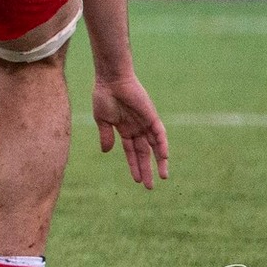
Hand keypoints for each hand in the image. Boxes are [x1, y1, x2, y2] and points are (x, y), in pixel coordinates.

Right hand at [92, 72, 169, 188]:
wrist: (111, 80)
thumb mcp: (102, 120)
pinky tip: (164, 157)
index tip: (137, 180)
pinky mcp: (152, 117)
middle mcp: (137, 129)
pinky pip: (160, 134)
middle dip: (146, 169)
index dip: (134, 165)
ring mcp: (146, 123)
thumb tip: (106, 151)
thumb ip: (106, 135)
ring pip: (155, 146)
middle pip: (144, 153)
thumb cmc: (104, 96)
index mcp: (124, 130)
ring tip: (162, 177)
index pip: (132, 152)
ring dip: (159, 162)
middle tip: (150, 186)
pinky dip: (163, 145)